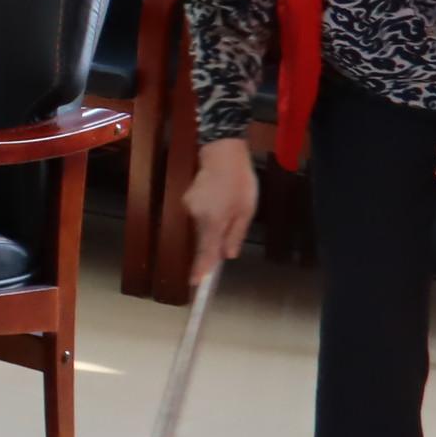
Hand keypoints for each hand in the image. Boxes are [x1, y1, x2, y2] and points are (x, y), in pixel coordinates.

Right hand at [185, 136, 259, 265]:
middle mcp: (196, 217)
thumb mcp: (247, 210)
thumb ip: (236, 234)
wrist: (222, 153)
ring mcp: (189, 207)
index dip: (201, 268)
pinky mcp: (188, 200)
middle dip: (216, 241)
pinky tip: (221, 201)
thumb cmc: (239, 181)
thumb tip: (229, 255)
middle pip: (204, 238)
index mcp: (213, 221)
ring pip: (203, 226)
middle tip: (232, 230)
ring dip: (215, 224)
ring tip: (231, 208)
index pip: (206, 251)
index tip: (196, 283)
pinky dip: (210, 214)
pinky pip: (200, 215)